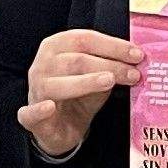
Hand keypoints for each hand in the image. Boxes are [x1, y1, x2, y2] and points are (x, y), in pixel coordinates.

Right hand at [18, 29, 141, 159]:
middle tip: (133, 73)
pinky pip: (30, 113)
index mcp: (57, 46)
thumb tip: (135, 62)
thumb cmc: (78, 96)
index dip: (112, 45)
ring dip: (86, 82)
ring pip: (59, 83)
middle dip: (109, 65)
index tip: (137, 55)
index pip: (84, 39)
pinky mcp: (30, 117)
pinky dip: (39, 110)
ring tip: (109, 81)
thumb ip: (110, 68)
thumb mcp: (97, 78)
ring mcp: (35, 90)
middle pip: (76, 60)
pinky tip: (49, 108)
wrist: (60, 128)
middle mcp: (43, 64)